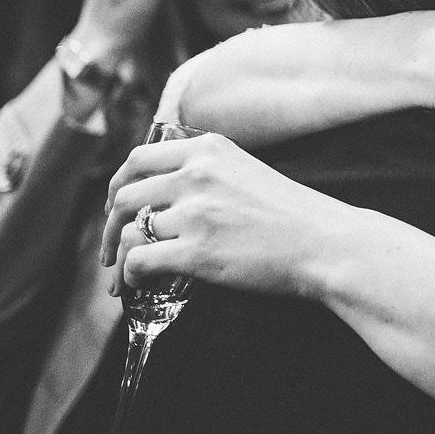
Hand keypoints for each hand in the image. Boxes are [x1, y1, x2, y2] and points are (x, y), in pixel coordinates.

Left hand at [101, 132, 352, 297]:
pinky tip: (137, 284)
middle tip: (109, 246)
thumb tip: (165, 193)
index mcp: (208, 149)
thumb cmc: (293, 214)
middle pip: (125, 195)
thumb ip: (207, 172)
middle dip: (109, 225)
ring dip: (117, 256)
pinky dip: (130, 275)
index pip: (139, 159)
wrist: (325, 242)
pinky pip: (140, 260)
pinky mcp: (196, 250)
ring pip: (129, 230)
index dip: (118, 184)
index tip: (116, 206)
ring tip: (120, 276)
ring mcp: (195, 212)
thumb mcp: (247, 171)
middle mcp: (196, 174)